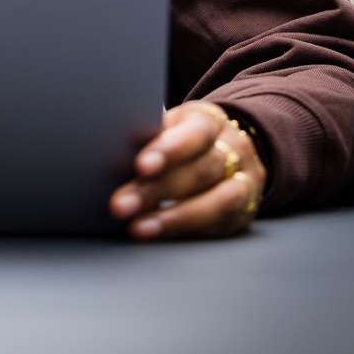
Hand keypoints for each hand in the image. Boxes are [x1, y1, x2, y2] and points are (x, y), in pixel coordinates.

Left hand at [109, 101, 266, 240]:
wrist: (232, 150)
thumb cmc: (183, 139)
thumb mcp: (172, 127)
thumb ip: (151, 135)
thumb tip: (108, 143)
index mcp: (209, 120)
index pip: (195, 132)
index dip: (170, 149)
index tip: (141, 165)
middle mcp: (233, 149)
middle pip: (200, 170)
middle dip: (158, 190)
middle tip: (120, 204)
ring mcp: (245, 181)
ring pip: (216, 201)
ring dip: (173, 218)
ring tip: (138, 228)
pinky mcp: (244, 212)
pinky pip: (220, 224)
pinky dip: (187, 231)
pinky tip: (159, 234)